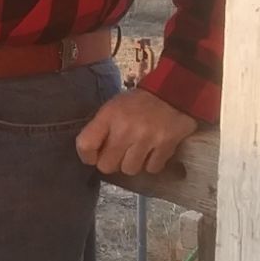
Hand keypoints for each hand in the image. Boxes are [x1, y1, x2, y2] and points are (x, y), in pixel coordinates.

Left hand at [75, 88, 197, 175]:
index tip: (93, 157)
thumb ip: (101, 128)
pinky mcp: (165, 145)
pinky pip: (151, 168)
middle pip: (107, 165)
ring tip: (139, 151)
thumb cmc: (140, 102)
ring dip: (133, 163)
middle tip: (120, 154)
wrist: (174, 90)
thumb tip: (93, 154)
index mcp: (109, 115)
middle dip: (112, 162)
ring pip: (129, 170)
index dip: (87, 156)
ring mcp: (146, 138)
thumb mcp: (114, 106)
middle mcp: (125, 128)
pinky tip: (154, 151)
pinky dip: (152, 163)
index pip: (85, 145)